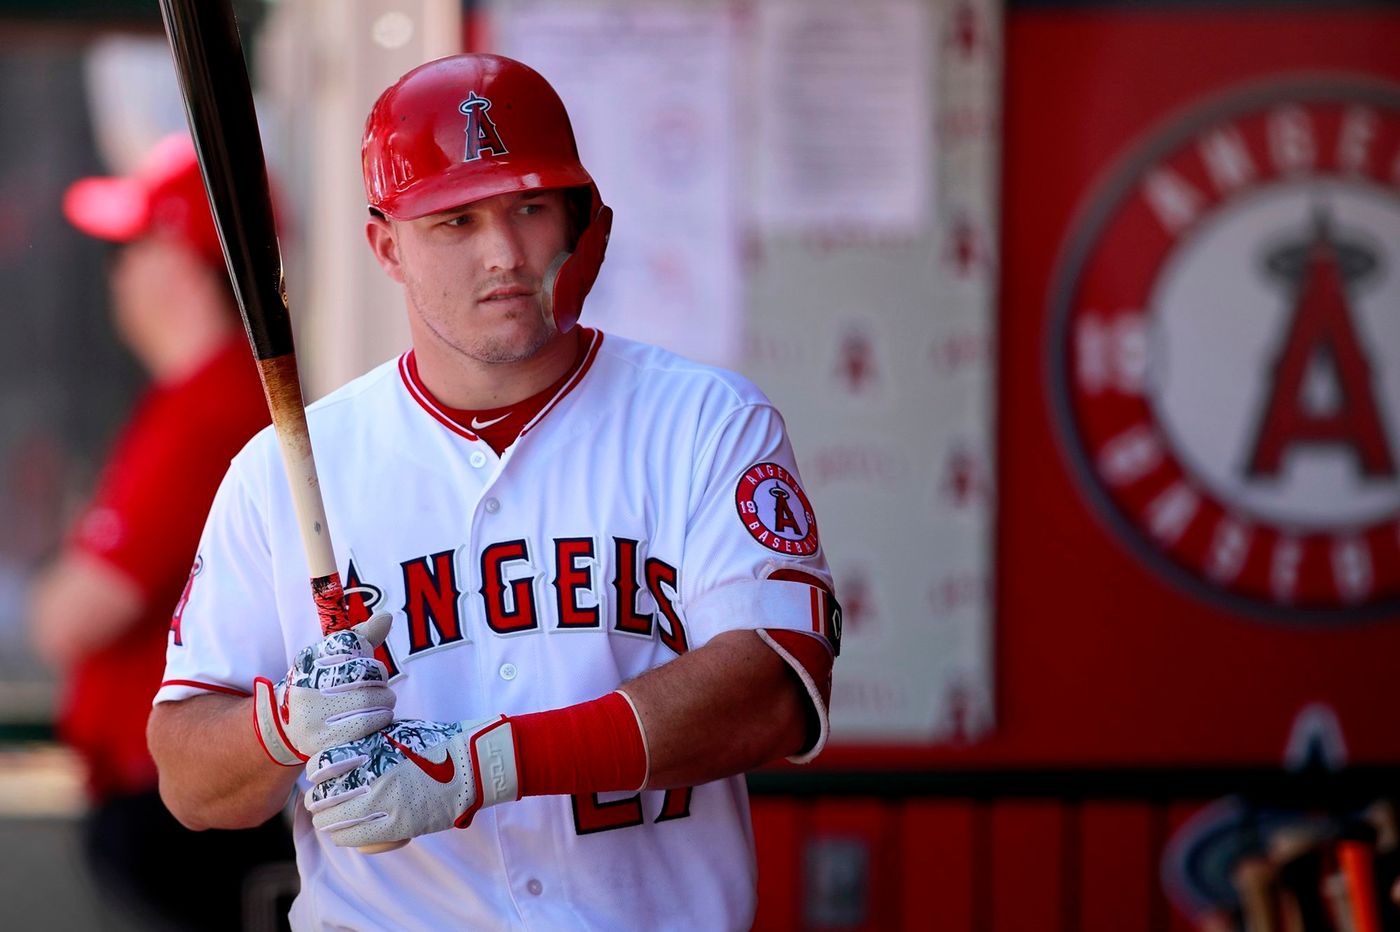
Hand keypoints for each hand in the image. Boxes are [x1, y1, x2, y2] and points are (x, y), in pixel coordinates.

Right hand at [253, 613, 395, 765]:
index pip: (352, 644)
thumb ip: (362, 638)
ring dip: (386, 704)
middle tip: (380, 691)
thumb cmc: (326, 688)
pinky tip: (374, 722)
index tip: (366, 668)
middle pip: (367, 674)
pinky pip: (367, 727)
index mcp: (308, 661)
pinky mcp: (322, 745)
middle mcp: (304, 687)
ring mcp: (310, 718)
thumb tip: (386, 616)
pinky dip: (379, 722)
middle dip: (382, 682)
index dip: (367, 657)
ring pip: (371, 702)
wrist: (294, 730)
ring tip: (380, 707)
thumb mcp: (337, 660)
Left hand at [304, 717, 519, 848]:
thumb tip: (342, 753)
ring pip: (337, 822)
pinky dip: (345, 836)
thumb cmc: (436, 744)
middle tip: (316, 803)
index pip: (324, 764)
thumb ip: (369, 741)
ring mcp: (386, 803)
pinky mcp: (399, 826)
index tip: (316, 777)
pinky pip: (359, 837)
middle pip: (326, 797)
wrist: (472, 763)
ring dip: (327, 823)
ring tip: (326, 821)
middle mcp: (374, 776)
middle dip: (316, 802)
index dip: (315, 772)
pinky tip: (343, 834)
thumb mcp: (397, 732)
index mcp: (373, 749)